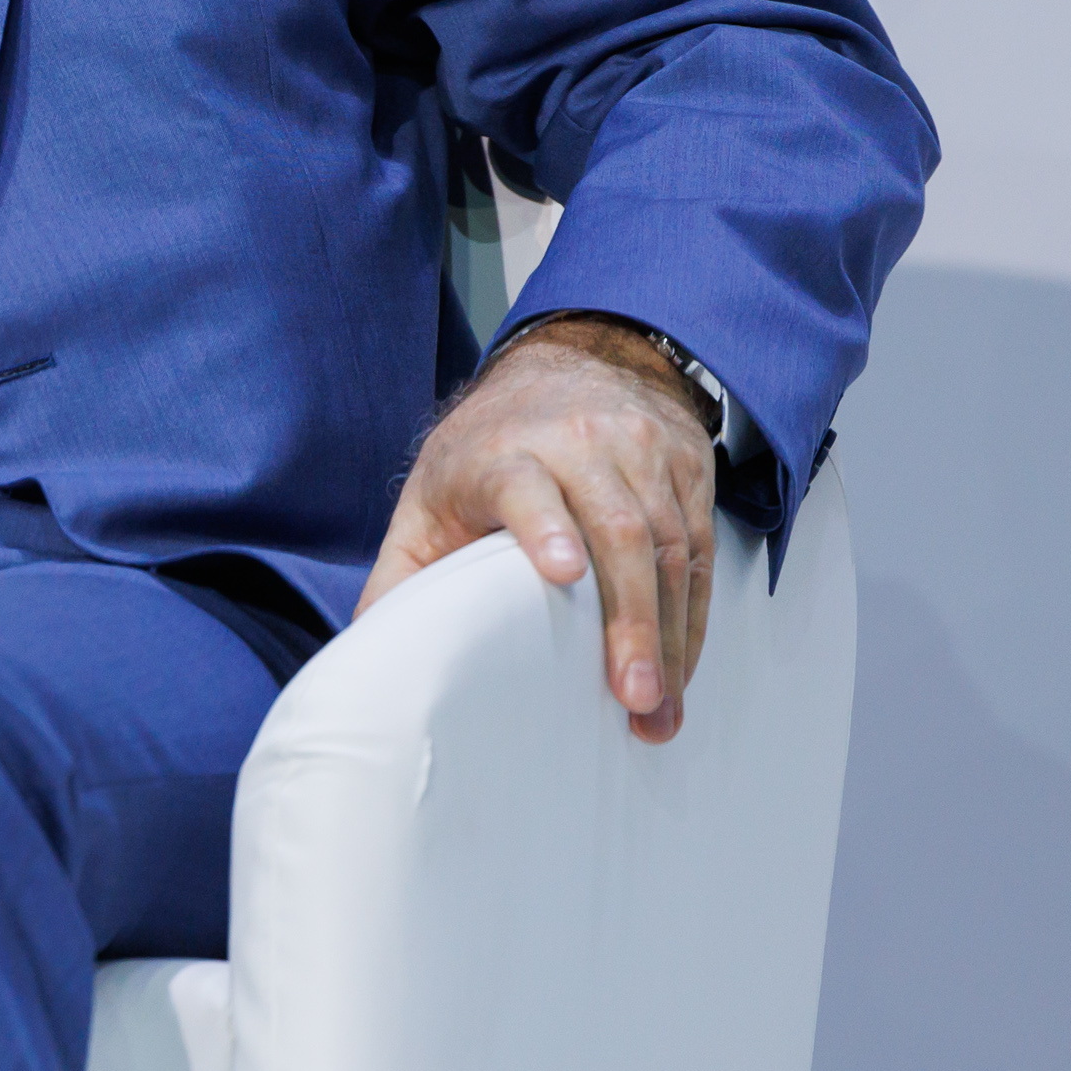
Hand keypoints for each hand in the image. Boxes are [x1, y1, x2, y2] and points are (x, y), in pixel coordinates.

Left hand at [359, 314, 719, 741]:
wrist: (571, 363)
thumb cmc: (487, 451)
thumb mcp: (429, 499)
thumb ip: (404, 572)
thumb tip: (370, 649)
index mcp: (502, 451)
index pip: (524, 484)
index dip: (542, 525)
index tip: (562, 571)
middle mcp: (578, 442)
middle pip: (615, 530)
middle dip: (630, 621)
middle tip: (635, 696)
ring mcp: (640, 450)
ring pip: (669, 546)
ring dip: (669, 636)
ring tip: (659, 707)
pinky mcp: (686, 466)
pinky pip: (700, 550)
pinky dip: (692, 616)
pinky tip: (680, 666)